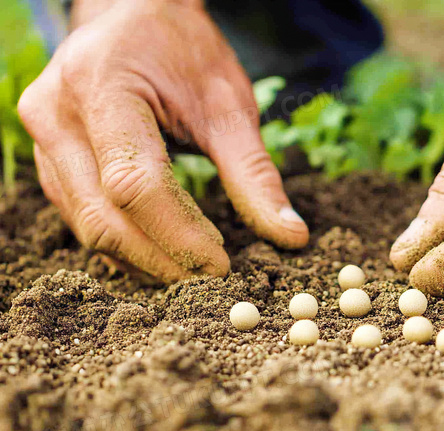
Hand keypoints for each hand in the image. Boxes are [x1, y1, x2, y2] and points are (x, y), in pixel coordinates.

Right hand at [18, 0, 308, 281]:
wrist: (135, 16)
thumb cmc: (185, 52)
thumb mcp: (228, 104)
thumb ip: (255, 173)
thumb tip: (292, 237)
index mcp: (101, 87)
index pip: (134, 184)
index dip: (179, 235)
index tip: (222, 266)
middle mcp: (55, 114)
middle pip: (102, 216)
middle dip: (161, 259)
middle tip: (212, 280)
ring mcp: (41, 139)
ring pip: (85, 227)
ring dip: (141, 260)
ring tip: (193, 270)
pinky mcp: (47, 160)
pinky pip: (80, 218)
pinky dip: (124, 244)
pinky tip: (163, 253)